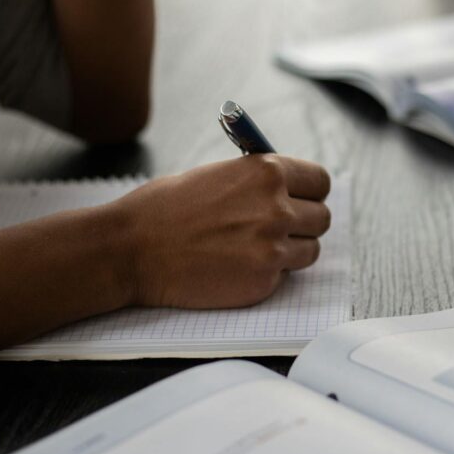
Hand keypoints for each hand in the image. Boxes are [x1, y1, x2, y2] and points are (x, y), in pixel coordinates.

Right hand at [112, 155, 331, 308]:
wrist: (132, 249)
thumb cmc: (165, 208)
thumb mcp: (217, 175)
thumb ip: (257, 181)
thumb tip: (288, 189)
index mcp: (267, 172)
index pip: (320, 181)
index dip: (311, 192)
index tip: (303, 199)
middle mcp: (277, 208)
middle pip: (322, 218)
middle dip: (304, 223)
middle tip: (279, 229)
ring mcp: (273, 248)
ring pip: (310, 251)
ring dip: (291, 251)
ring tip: (253, 248)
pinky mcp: (263, 282)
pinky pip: (285, 277)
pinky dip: (267, 274)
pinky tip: (235, 267)